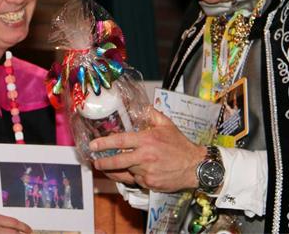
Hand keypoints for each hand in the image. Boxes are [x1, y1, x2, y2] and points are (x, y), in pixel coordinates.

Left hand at [90, 109, 204, 192]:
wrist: (195, 166)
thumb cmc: (180, 145)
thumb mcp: (167, 125)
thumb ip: (152, 114)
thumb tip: (141, 105)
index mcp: (147, 140)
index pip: (120, 141)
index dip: (104, 143)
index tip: (93, 145)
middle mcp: (145, 156)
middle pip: (117, 161)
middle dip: (103, 162)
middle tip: (95, 161)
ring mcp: (147, 172)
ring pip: (125, 171)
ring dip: (116, 170)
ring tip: (108, 168)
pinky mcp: (150, 183)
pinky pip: (136, 180)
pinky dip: (132, 176)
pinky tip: (130, 172)